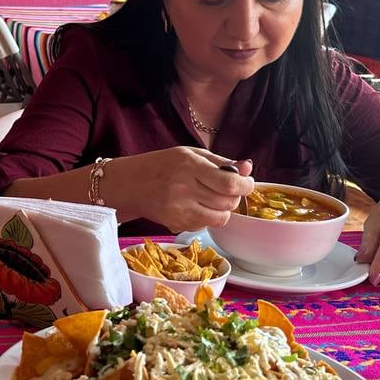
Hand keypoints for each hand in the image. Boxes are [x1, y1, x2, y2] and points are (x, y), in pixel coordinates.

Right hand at [110, 147, 253, 232]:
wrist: (130, 183)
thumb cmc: (162, 165)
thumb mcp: (191, 154)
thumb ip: (221, 162)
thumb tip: (249, 166)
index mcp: (189, 166)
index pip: (229, 183)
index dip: (245, 185)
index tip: (247, 182)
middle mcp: (183, 189)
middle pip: (227, 202)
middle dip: (235, 197)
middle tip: (229, 189)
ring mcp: (178, 210)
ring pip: (220, 218)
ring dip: (223, 209)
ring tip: (212, 198)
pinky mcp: (176, 224)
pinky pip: (205, 225)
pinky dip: (208, 217)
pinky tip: (197, 206)